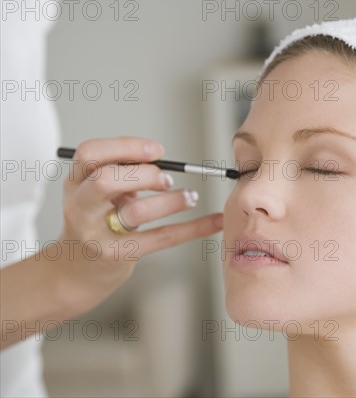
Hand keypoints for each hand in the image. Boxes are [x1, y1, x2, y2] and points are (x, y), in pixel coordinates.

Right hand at [55, 136, 222, 311]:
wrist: (77, 272)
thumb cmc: (95, 222)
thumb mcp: (98, 193)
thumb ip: (121, 173)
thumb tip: (158, 158)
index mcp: (76, 183)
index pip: (91, 154)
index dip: (126, 147)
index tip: (157, 151)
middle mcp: (81, 207)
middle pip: (107, 180)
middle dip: (144, 174)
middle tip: (167, 179)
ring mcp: (97, 233)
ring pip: (137, 211)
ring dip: (172, 201)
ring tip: (190, 197)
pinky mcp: (119, 255)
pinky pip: (162, 237)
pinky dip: (195, 228)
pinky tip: (214, 221)